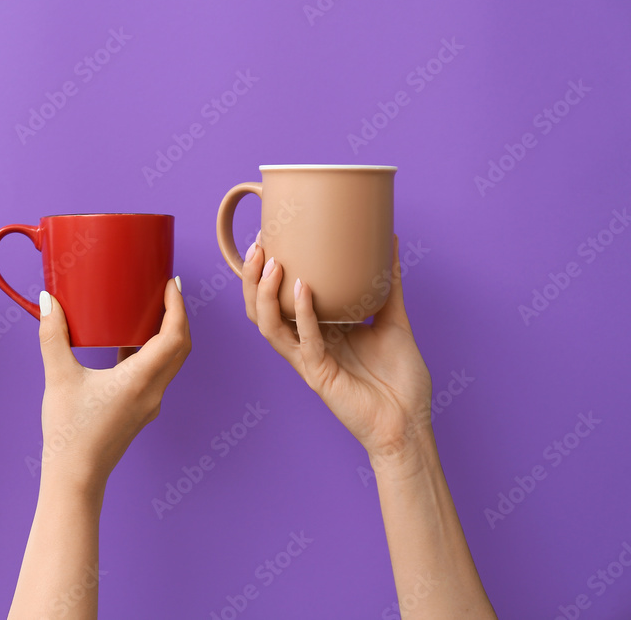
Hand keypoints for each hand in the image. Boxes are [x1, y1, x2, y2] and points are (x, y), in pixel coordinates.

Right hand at [36, 278, 190, 493]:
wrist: (75, 477)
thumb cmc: (69, 432)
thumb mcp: (59, 378)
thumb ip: (53, 336)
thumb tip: (49, 301)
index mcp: (140, 380)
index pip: (175, 336)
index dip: (177, 307)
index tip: (170, 284)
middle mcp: (153, 391)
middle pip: (180, 347)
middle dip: (177, 316)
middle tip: (165, 290)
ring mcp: (149, 404)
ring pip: (170, 362)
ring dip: (167, 334)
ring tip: (149, 310)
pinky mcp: (139, 411)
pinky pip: (156, 374)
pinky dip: (151, 353)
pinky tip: (127, 343)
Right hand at [242, 235, 431, 463]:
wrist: (409, 425)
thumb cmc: (401, 381)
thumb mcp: (395, 321)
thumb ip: (389, 286)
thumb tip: (390, 243)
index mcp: (318, 332)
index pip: (278, 300)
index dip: (266, 271)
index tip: (269, 236)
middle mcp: (306, 345)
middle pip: (262, 310)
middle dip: (253, 278)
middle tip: (260, 245)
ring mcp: (309, 361)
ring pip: (269, 326)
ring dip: (265, 294)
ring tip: (272, 264)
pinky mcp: (320, 376)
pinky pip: (305, 341)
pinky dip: (302, 314)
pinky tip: (303, 289)